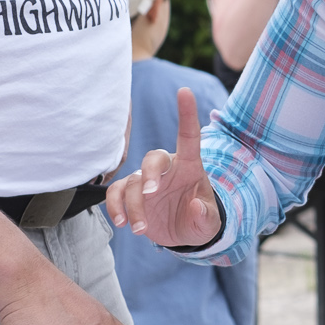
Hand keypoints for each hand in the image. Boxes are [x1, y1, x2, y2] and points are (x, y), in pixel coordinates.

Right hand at [106, 87, 223, 247]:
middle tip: (151, 195)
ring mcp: (145, 180)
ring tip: (141, 230)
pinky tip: (121, 223)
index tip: (184, 91)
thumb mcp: (210, 222)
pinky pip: (116, 193)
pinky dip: (115, 207)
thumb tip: (197, 206)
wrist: (183, 232)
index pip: (189, 136)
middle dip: (149, 175)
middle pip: (153, 158)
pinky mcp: (130, 194)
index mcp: (190, 166)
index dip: (187, 114)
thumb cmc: (200, 219)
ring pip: (132, 183)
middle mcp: (166, 169)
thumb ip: (205, 215)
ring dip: (133, 205)